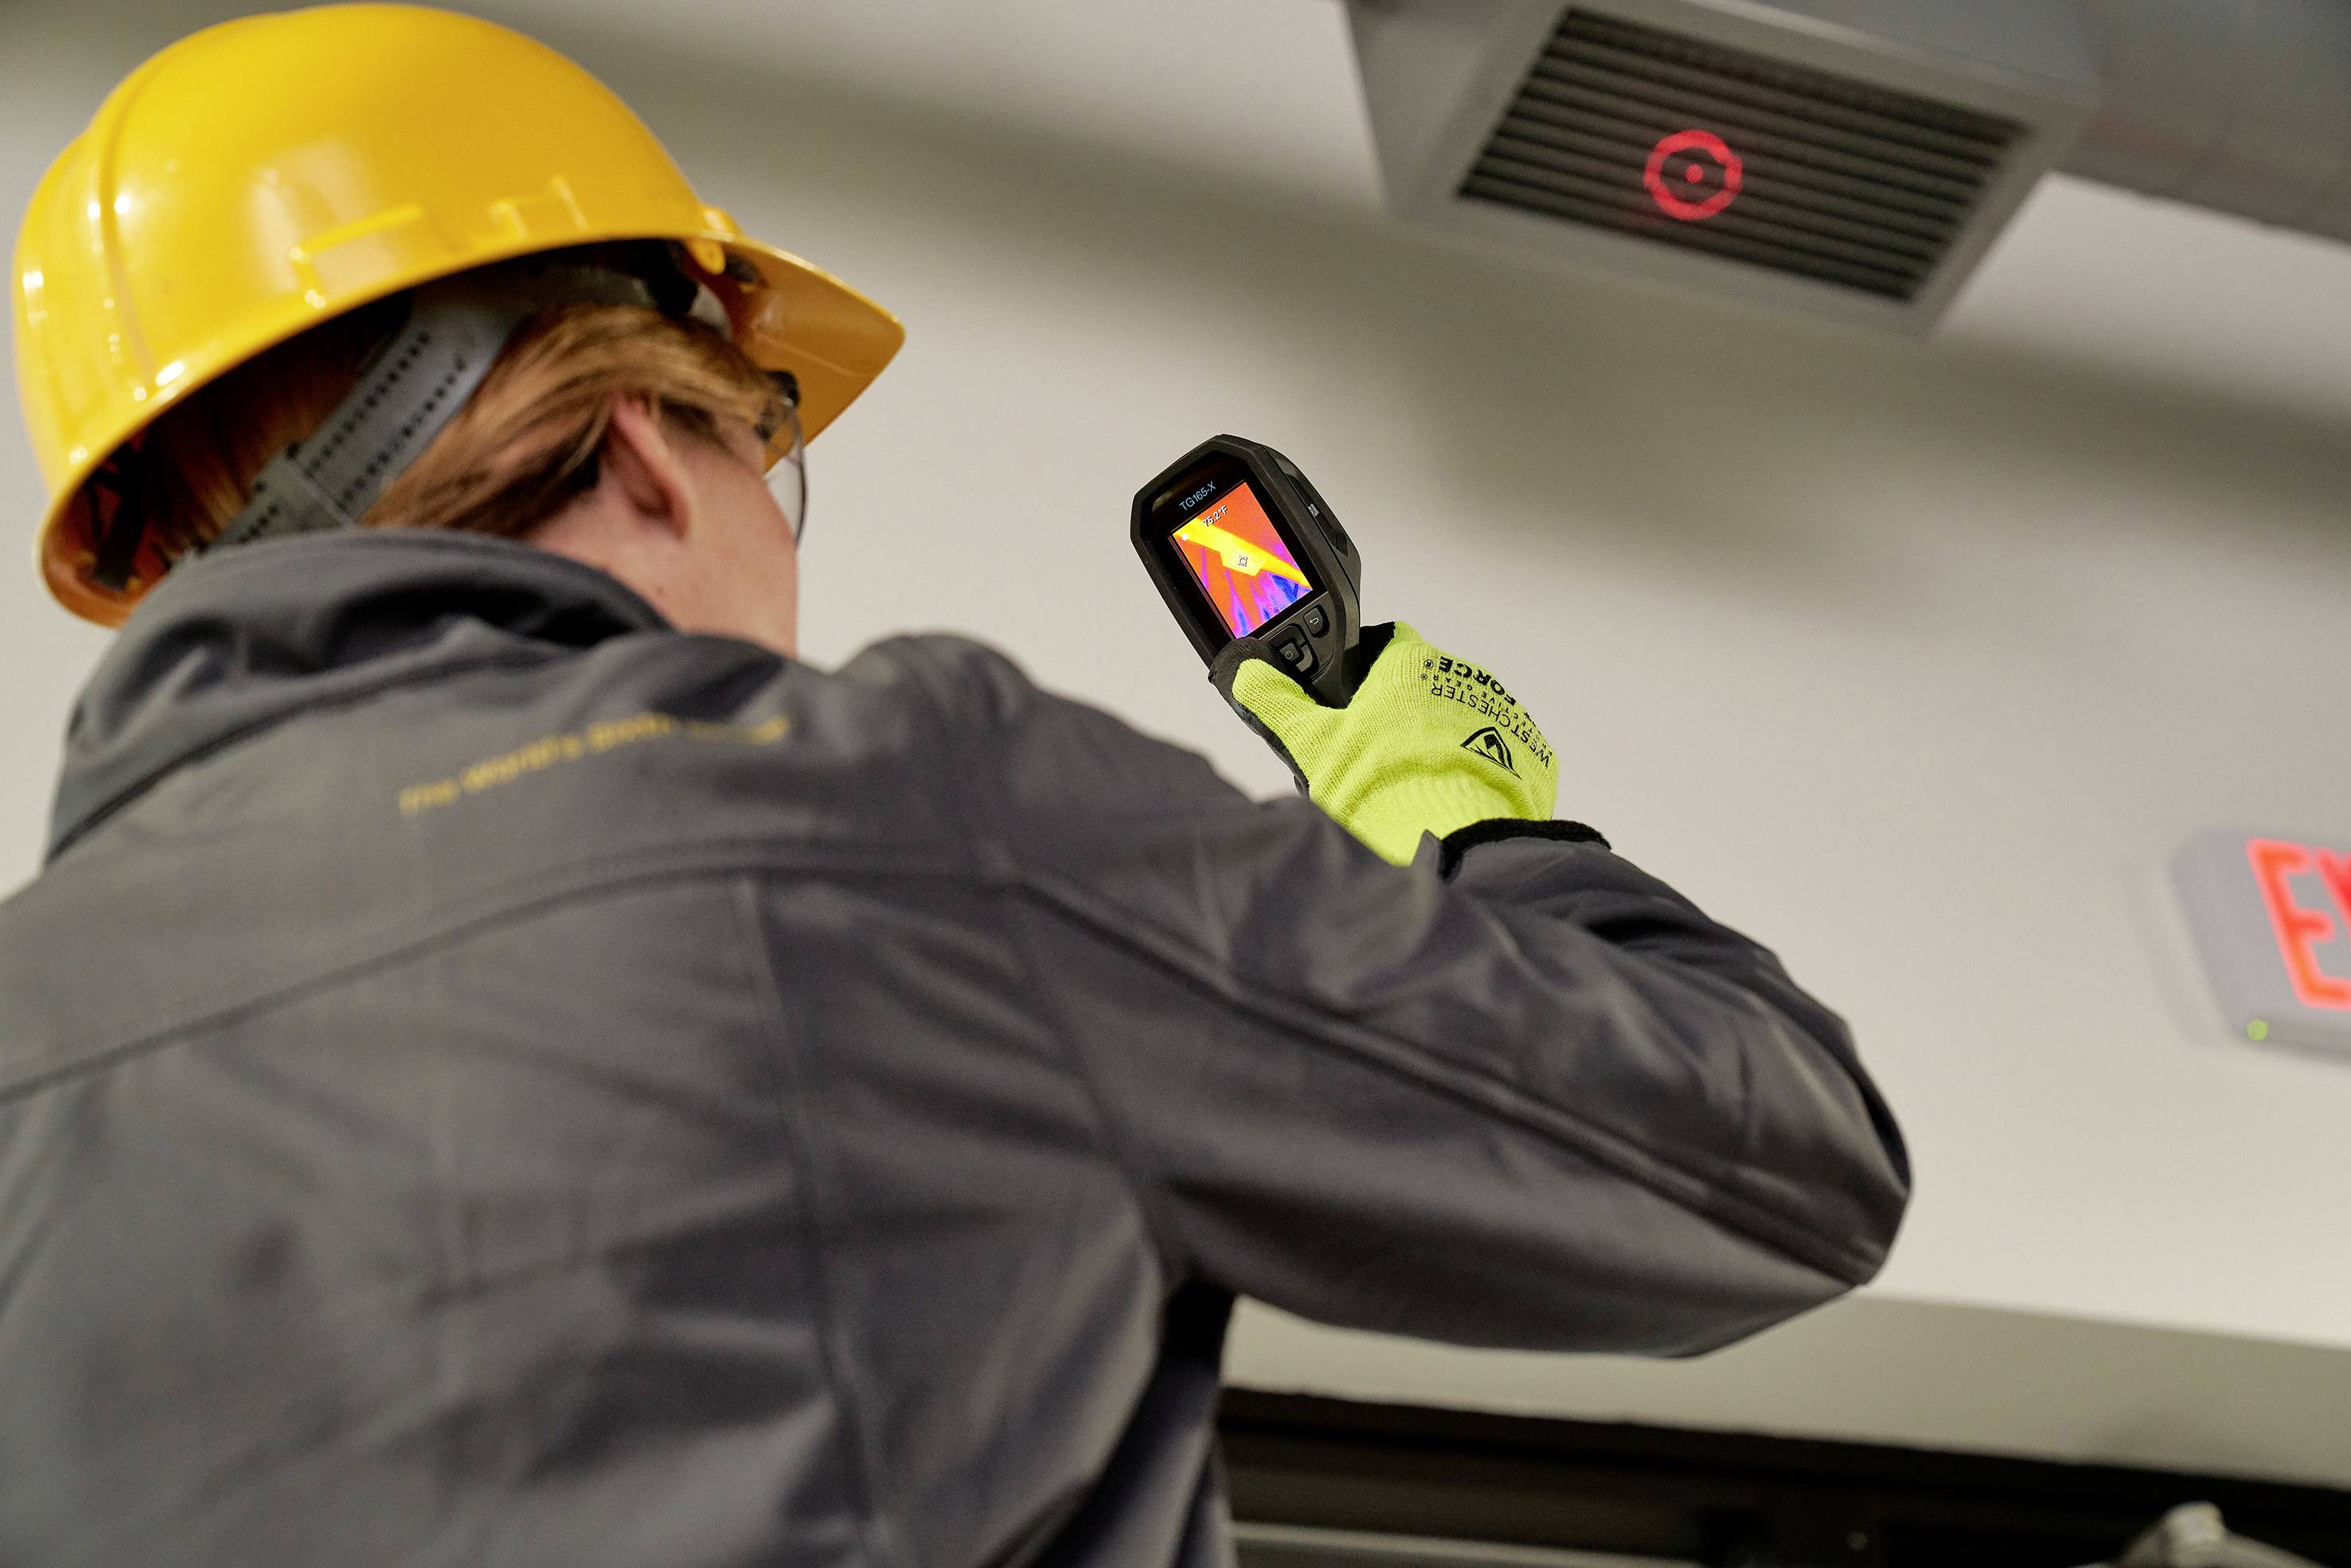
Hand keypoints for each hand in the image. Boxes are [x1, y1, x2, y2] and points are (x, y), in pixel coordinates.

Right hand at [1213, 622, 1556, 863]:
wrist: (1448, 841)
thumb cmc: (1381, 789)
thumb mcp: (1310, 743)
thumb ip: (1273, 701)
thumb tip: (1246, 674)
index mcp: (1410, 663)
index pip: (1388, 643)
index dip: (1369, 671)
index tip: (1358, 703)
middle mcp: (1463, 678)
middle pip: (1428, 685)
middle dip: (1406, 714)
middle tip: (1379, 757)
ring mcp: (1503, 715)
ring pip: (1466, 720)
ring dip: (1445, 744)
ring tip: (1415, 788)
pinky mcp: (1531, 756)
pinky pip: (1502, 756)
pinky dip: (1480, 774)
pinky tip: (1452, 800)